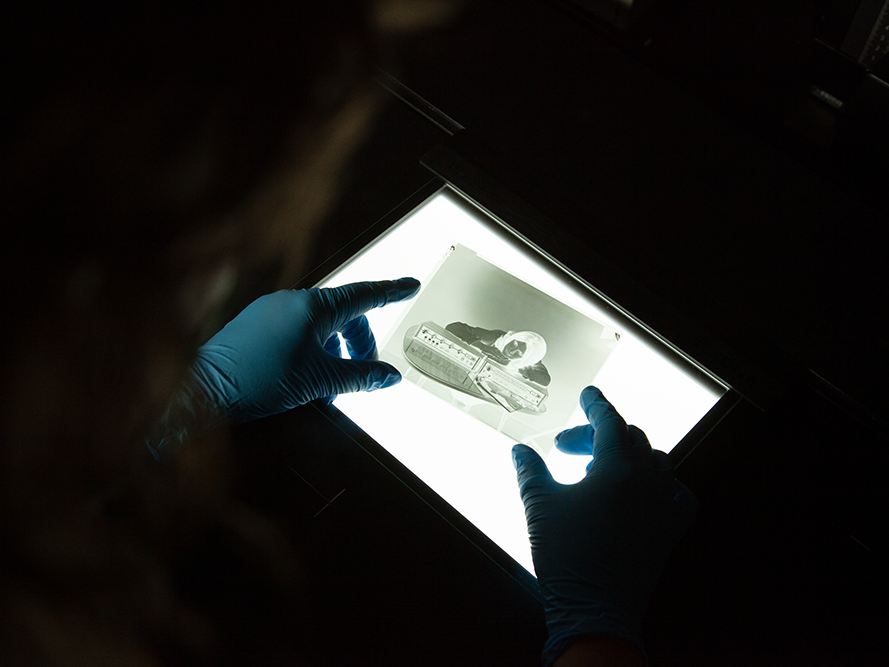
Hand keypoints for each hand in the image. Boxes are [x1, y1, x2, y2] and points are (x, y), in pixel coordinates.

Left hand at [190, 278, 419, 423]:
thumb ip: (360, 376)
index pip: (363, 294)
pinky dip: (311, 351)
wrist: (204, 390)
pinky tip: (304, 379)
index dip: (391, 291)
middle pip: (343, 315)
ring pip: (319, 326)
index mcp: (313, 306)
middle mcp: (292, 300)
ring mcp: (271, 310)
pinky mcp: (255, 324)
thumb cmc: (258, 381)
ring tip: (328, 387)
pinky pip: (296, 330)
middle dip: (359, 345)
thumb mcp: (321, 382)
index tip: (410, 285)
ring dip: (333, 353)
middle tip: (364, 375)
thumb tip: (389, 377)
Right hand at [512, 386, 697, 665]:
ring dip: (630, 455)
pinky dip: (664, 485)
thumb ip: (530, 470)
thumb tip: (520, 451)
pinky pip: (680, 495)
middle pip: (630, 438)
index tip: (588, 393)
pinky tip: (647, 490)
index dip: (596, 404)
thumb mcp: (540, 505)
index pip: (609, 421)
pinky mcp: (671, 531)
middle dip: (598, 435)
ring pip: (657, 461)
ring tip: (601, 469)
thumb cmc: (566, 553)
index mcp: (618, 467)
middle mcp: (648, 480)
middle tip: (568, 448)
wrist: (596, 607)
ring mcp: (664, 505)